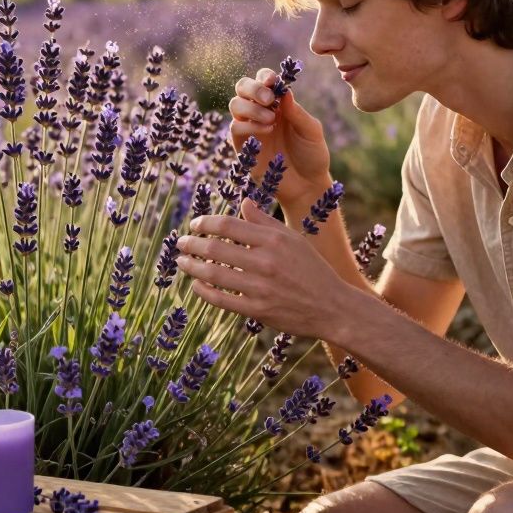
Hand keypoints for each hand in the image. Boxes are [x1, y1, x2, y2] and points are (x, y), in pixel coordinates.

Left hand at [175, 198, 352, 340]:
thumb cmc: (312, 269)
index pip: (228, 225)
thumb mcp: (293, 239)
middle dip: (192, 243)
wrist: (332, 307)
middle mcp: (266, 262)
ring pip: (214, 274)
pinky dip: (204, 291)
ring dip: (192, 266)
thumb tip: (243, 202)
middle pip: (216, 248)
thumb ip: (265, 222)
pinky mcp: (258, 310)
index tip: (195, 224)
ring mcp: (261, 288)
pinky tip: (196, 284)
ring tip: (181, 261)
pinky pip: (222, 299)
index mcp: (274, 240)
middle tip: (181, 242)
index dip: (206, 223)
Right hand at [229, 68, 330, 207]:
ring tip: (271, 119)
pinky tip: (267, 130)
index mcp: (279, 103)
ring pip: (236, 104)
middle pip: (243, 87)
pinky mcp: (243, 146)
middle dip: (253, 88)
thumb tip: (284, 92)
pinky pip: (236, 127)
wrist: (307, 186)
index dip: (264, 76)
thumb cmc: (312, 156)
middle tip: (269, 99)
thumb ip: (298, 112)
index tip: (272, 81)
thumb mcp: (312, 131)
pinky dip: (249, 124)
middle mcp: (261, 111)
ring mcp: (250, 128)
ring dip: (252, 107)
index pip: (264, 81)